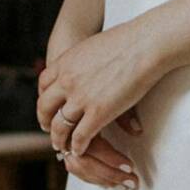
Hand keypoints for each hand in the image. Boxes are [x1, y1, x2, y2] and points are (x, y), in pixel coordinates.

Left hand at [37, 27, 155, 169]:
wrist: (145, 44)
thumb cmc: (128, 40)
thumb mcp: (93, 46)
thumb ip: (83, 60)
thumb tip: (87, 63)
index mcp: (65, 62)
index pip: (44, 85)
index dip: (45, 99)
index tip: (48, 108)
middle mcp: (67, 81)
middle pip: (45, 107)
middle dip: (46, 122)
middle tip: (49, 130)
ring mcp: (81, 98)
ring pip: (60, 126)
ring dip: (59, 140)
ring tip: (63, 146)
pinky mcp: (98, 113)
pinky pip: (80, 137)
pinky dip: (78, 147)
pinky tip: (80, 150)